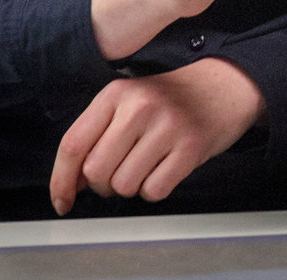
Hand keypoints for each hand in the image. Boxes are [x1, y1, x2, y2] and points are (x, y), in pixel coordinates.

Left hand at [49, 57, 264, 214]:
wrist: (224, 85)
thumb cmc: (171, 100)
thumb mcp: (129, 103)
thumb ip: (97, 136)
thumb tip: (72, 183)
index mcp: (116, 94)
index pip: (73, 144)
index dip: (61, 180)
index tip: (62, 201)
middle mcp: (139, 106)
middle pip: (96, 171)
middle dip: (102, 185)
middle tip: (119, 173)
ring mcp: (167, 126)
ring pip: (124, 185)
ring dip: (131, 187)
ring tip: (147, 166)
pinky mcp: (191, 146)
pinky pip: (154, 190)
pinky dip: (155, 190)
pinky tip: (165, 169)